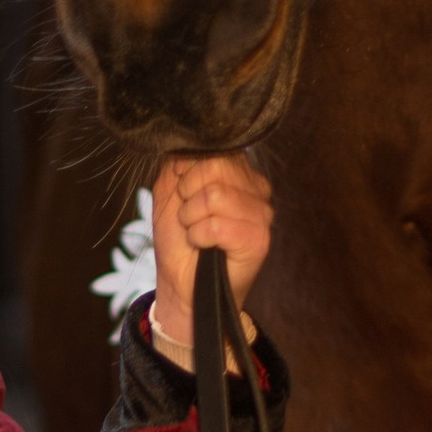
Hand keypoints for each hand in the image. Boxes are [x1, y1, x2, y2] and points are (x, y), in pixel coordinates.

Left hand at [149, 152, 272, 363]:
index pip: (213, 148)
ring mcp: (261, 214)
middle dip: (188, 195)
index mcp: (238, 171)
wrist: (180, 284)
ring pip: (215, 195)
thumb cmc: (178, 239)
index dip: (186, 173)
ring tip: (196, 233)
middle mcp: (256, 188)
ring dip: (192, 219)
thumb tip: (188, 148)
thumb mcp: (169, 191)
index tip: (184, 196)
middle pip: (215, 166)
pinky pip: (218, 224)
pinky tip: (204, 246)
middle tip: (189, 218)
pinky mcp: (259, 239)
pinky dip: (200, 236)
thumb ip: (178, 162)